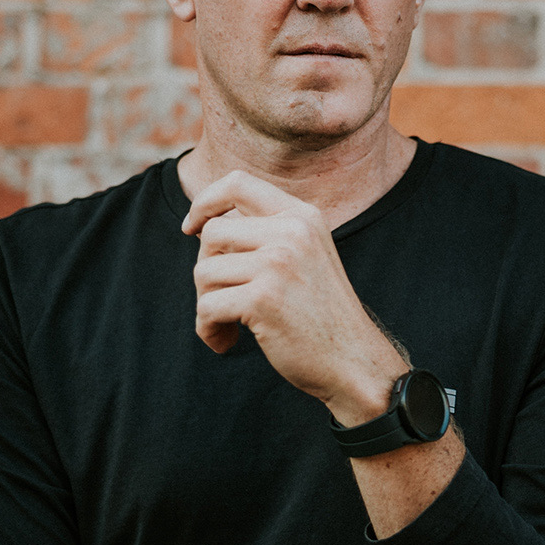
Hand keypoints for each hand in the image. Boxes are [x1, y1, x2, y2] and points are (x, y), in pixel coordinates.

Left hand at [182, 171, 401, 422]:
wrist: (354, 362)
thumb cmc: (321, 315)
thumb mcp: (306, 256)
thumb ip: (267, 233)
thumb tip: (205, 222)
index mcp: (302, 216)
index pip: (237, 183)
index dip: (204, 202)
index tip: (191, 228)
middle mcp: (292, 232)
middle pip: (212, 232)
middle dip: (206, 269)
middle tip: (222, 299)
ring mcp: (278, 264)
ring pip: (204, 271)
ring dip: (206, 305)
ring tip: (226, 325)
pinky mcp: (263, 299)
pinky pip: (207, 307)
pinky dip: (208, 329)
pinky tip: (226, 342)